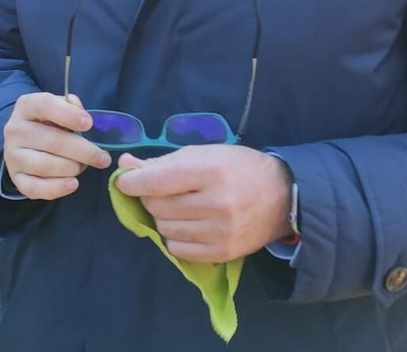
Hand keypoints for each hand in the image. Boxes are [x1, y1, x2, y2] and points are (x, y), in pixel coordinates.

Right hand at [2, 93, 112, 199]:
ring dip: (72, 168)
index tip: (89, 124)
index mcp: (26, 106)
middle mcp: (15, 130)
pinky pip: (35, 188)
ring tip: (83, 166)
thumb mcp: (59, 108)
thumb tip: (83, 117)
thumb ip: (71, 107)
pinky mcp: (16, 177)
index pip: (44, 105)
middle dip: (83, 151)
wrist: (26, 142)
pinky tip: (73, 184)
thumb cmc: (49, 123)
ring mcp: (13, 155)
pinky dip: (57, 188)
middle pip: (51, 141)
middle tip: (103, 158)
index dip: (68, 114)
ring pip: (45, 166)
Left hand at [114, 146, 293, 262]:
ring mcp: (221, 231)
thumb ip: (164, 162)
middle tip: (159, 191)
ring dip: (162, 217)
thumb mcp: (205, 153)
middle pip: (157, 207)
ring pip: (165, 229)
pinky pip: (178, 250)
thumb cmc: (239, 168)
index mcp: (210, 171)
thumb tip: (126, 164)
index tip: (124, 181)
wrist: (282, 196)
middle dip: (149, 198)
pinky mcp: (223, 252)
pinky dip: (174, 237)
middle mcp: (216, 203)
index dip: (131, 182)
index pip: (156, 182)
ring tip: (177, 207)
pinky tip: (186, 225)